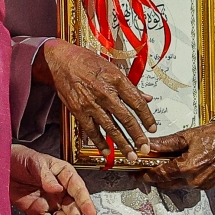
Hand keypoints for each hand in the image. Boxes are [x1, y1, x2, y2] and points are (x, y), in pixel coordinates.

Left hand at [10, 145, 96, 214]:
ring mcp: (49, 201)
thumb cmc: (21, 158)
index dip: (84, 201)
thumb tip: (57, 188)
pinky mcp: (37, 211)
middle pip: (71, 206)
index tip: (90, 213)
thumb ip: (45, 175)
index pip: (77, 188)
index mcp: (63, 174)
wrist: (0, 165)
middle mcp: (59, 190)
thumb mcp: (34, 161)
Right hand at [34, 39, 155, 163]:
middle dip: (138, 136)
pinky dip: (100, 142)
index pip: (137, 103)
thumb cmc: (86, 61)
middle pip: (127, 119)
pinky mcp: (78, 110)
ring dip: (122, 144)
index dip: (147, 118)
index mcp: (116, 80)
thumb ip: (129, 86)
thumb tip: (146, 98)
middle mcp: (105, 93)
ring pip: (111, 128)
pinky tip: (107, 151)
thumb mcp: (112, 69)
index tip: (152, 128)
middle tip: (145, 148)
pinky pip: (91, 130)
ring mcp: (91, 103)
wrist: (61, 60)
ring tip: (131, 154)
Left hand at [143, 112, 214, 191]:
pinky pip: (187, 185)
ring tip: (157, 169)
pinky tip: (174, 170)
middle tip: (143, 171)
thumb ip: (164, 144)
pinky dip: (178, 179)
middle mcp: (193, 181)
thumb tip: (147, 146)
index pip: (159, 175)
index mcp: (186, 168)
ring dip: (165, 180)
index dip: (145, 175)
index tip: (135, 174)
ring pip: (175, 186)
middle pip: (165, 184)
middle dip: (153, 178)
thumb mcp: (185, 137)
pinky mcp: (207, 185)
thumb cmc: (211, 136)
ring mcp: (201, 185)